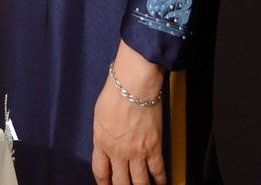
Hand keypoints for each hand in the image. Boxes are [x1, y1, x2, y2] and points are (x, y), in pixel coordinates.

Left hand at [91, 43, 164, 184]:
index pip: (100, 171)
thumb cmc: (116, 92)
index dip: (103, 182)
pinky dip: (160, 180)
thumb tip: (106, 139)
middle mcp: (118, 152)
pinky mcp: (153, 147)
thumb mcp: (99, 115)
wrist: (134, 85)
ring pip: (140, 181)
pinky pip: (158, 170)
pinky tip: (161, 183)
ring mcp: (137, 152)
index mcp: (102, 142)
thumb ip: (103, 132)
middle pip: (120, 181)